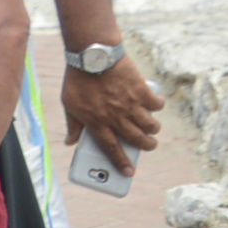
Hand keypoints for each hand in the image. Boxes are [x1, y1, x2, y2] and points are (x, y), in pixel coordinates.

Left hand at [60, 51, 161, 174]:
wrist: (93, 55)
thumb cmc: (78, 79)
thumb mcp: (69, 104)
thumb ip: (72, 124)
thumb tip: (70, 142)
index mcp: (97, 122)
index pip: (111, 149)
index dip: (121, 162)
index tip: (129, 173)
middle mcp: (115, 117)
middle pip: (136, 140)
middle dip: (146, 146)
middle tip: (149, 145)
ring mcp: (130, 105)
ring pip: (149, 125)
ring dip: (153, 130)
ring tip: (153, 129)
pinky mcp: (141, 91)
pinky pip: (156, 105)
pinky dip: (158, 106)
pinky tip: (156, 105)